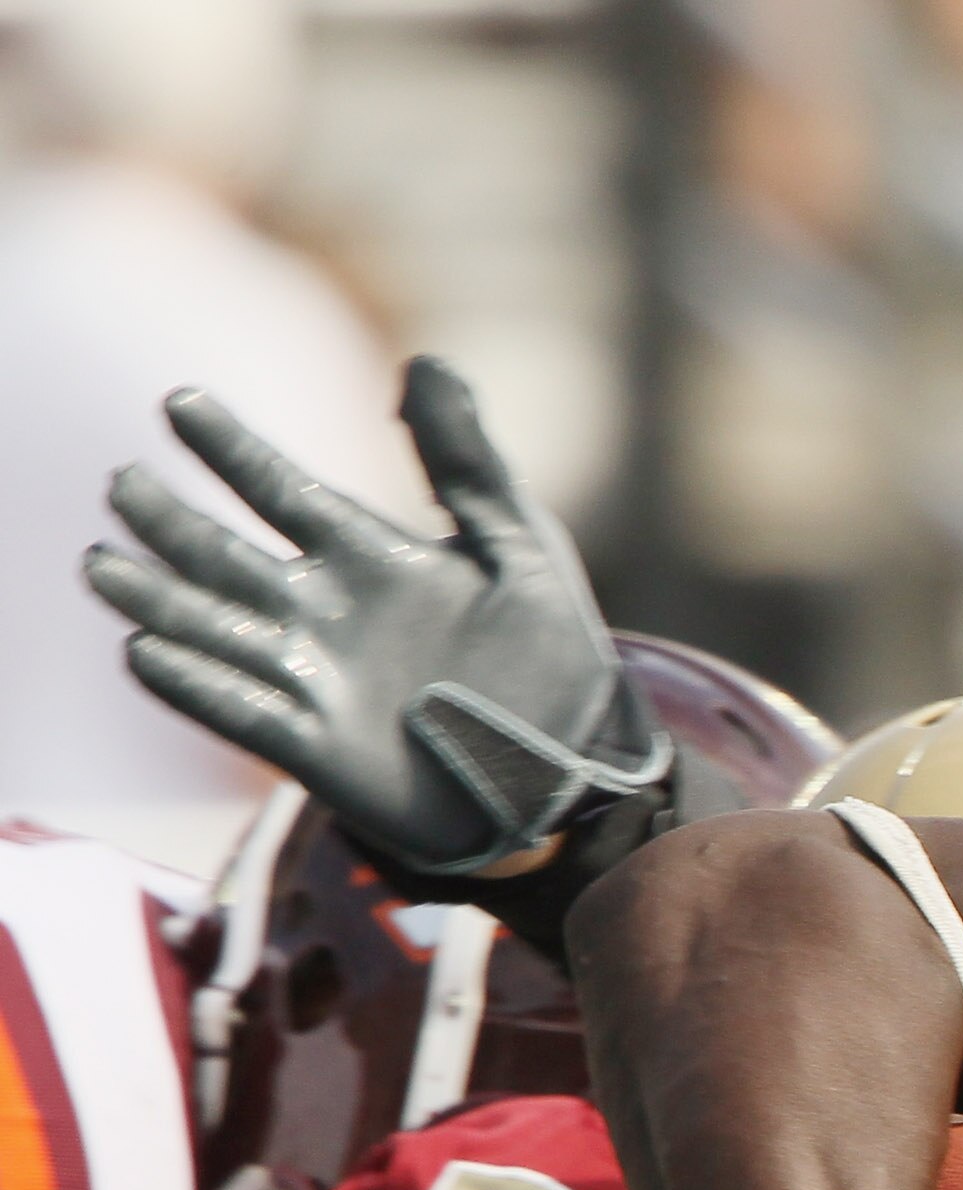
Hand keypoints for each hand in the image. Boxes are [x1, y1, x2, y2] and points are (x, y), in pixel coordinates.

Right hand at [83, 354, 662, 877]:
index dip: (232, 448)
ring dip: (161, 602)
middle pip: (228, 558)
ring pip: (217, 631)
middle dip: (173, 524)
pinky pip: (244, 713)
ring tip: (103, 567)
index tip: (180, 402)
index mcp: (368, 555)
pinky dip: (198, 687)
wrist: (571, 765)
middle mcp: (324, 612)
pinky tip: (143, 654)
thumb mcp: (521, 548)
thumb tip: (426, 363)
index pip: (283, 489)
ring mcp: (316, 680)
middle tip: (123, 484)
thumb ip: (469, 463)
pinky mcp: (319, 749)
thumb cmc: (549, 652)